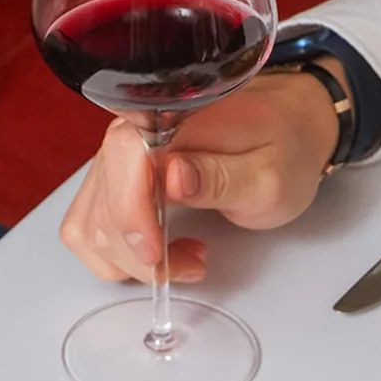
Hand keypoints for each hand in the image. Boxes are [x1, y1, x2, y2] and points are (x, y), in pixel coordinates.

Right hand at [60, 63, 341, 282]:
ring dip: (132, 258)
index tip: (157, 252)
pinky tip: (159, 254)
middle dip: (139, 250)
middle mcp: (134, 131)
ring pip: (92, 221)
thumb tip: (171, 174)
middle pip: (103, 198)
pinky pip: (90, 226)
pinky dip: (117, 255)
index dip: (131, 212)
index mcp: (171, 117)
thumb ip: (220, 176)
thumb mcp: (269, 174)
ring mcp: (120, 159)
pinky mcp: (117, 182)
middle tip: (192, 263)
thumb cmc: (284, 152)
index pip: (123, 156)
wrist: (290, 135)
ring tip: (187, 258)